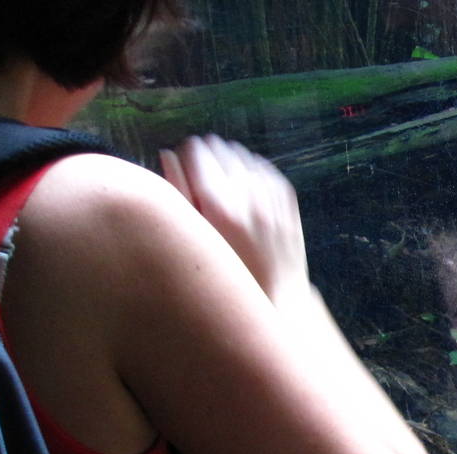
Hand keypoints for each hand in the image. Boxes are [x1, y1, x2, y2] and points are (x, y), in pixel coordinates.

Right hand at [158, 135, 308, 301]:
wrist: (274, 301)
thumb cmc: (223, 275)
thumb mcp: (192, 239)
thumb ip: (177, 193)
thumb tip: (168, 153)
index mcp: (218, 207)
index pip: (196, 151)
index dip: (185, 155)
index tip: (182, 163)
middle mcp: (249, 200)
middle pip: (221, 150)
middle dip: (206, 156)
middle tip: (198, 171)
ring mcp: (273, 202)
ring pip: (244, 157)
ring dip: (230, 161)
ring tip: (219, 179)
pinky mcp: (288, 205)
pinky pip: (266, 171)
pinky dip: (253, 171)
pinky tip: (242, 183)